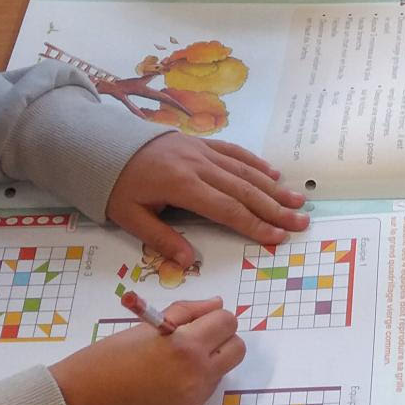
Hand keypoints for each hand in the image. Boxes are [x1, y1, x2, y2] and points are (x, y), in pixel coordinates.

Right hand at [50, 298, 243, 404]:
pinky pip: (205, 392)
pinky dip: (194, 382)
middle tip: (194, 338)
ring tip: (175, 361)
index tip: (198, 320)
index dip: (214, 317)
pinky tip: (165, 381)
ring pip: (223, 371)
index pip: (227, 322)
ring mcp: (192, 399)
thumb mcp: (143, 328)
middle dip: (221, 339)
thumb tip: (215, 305)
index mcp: (184, 345)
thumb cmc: (102, 361)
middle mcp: (195, 374)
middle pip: (237, 348)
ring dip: (210, 361)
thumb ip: (184, 314)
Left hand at [106, 133, 309, 263]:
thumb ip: (161, 239)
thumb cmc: (116, 186)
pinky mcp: (201, 143)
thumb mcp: (130, 217)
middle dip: (275, 209)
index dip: (254, 224)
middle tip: (300, 222)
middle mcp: (199, 165)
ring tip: (297, 201)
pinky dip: (255, 163)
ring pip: (245, 171)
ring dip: (273, 188)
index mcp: (182, 185)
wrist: (104, 145)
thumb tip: (187, 262)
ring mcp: (202, 151)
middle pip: (244, 190)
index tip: (277, 237)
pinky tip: (272, 174)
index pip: (227, 209)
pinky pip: (234, 151)